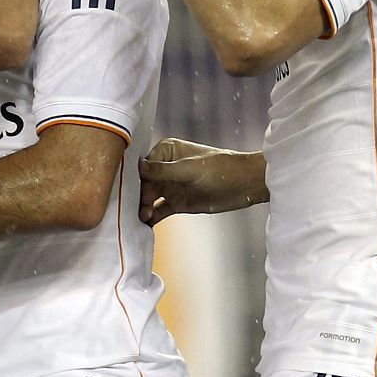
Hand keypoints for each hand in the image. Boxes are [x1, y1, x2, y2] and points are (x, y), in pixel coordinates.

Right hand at [138, 138, 267, 225]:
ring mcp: (170, 186)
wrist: (246, 185)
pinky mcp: (176, 203)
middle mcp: (164, 168)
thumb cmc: (221, 169)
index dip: (136, 179)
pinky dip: (151, 218)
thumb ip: (163, 170)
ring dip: (143, 208)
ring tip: (142, 218)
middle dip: (139, 196)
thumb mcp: (190, 169)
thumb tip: (138, 167)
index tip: (129, 192)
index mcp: (166, 152)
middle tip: (139, 209)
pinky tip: (144, 225)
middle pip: (143, 183)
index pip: (143, 166)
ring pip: (149, 198)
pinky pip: (159, 211)